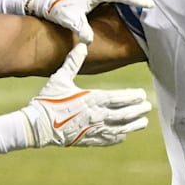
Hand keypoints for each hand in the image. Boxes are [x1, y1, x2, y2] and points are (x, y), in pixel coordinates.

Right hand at [21, 43, 150, 146]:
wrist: (37, 126)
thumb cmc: (47, 100)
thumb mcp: (60, 78)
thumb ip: (73, 62)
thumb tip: (82, 44)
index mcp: (91, 99)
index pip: (118, 98)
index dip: (132, 97)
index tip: (142, 94)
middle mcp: (96, 115)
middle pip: (123, 114)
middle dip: (137, 110)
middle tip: (147, 107)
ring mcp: (92, 130)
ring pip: (119, 128)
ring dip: (133, 125)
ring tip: (144, 123)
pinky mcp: (86, 140)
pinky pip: (106, 140)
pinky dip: (117, 138)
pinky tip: (123, 136)